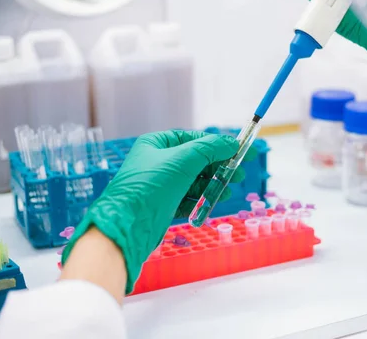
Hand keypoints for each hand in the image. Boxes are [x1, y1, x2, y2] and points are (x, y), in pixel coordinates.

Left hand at [61, 130, 255, 293]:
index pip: (192, 138)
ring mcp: (159, 185)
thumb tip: (231, 142)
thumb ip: (209, 149)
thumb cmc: (150, 187)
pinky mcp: (162, 205)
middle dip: (218, 166)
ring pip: (193, 181)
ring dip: (212, 184)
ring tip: (228, 190)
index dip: (217, 144)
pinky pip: (187, 198)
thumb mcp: (183, 161)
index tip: (239, 149)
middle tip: (238, 172)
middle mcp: (157, 162)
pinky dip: (201, 199)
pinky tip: (213, 201)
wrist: (127, 227)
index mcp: (156, 144)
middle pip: (196, 160)